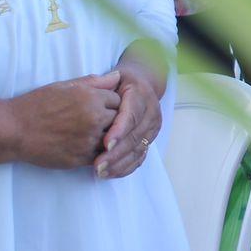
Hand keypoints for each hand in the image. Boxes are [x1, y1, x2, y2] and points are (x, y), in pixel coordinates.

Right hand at [11, 72, 121, 169]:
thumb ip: (94, 81)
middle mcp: (94, 118)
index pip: (118, 100)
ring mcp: (89, 140)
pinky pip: (100, 154)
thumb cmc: (36, 104)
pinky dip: (96, 150)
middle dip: (111, 119)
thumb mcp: (64, 86)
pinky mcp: (81, 158)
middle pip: (119, 119)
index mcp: (91, 98)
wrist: (13, 131)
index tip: (100, 105)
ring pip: (112, 138)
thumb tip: (117, 76)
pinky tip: (84, 145)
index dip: (110, 102)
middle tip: (95, 119)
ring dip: (106, 135)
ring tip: (87, 132)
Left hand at [95, 62, 163, 179]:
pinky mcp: (150, 140)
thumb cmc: (120, 83)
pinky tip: (110, 174)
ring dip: (119, 163)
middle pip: (135, 136)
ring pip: (138, 149)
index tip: (105, 144)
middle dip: (117, 153)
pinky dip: (126, 167)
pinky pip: (140, 157)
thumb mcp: (113, 77)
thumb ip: (105, 82)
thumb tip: (107, 81)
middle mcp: (152, 113)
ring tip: (100, 172)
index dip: (120, 131)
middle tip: (98, 165)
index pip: (132, 115)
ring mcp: (152, 128)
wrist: (141, 85)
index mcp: (142, 95)